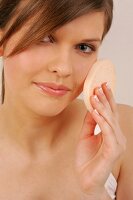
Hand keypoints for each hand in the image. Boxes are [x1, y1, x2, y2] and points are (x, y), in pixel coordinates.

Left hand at [75, 82, 125, 197]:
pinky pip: (107, 132)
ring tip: (95, 95)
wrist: (85, 180)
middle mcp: (117, 136)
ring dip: (102, 107)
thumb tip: (92, 107)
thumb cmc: (86, 159)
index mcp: (111, 133)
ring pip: (110, 121)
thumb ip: (90, 122)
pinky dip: (101, 120)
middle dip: (106, 98)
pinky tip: (95, 111)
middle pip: (112, 114)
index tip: (101, 86)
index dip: (106, 99)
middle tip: (100, 85)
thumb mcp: (85, 136)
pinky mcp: (113, 151)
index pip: (110, 113)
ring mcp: (117, 143)